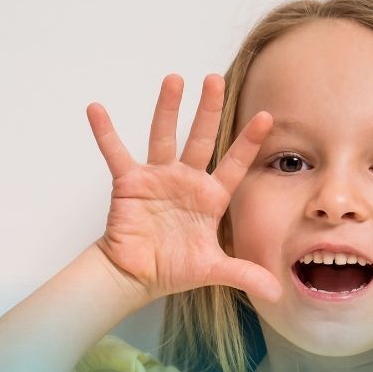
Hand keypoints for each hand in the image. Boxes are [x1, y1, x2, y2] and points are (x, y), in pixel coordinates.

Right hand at [87, 74, 280, 303]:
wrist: (135, 276)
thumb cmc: (172, 268)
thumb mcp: (212, 269)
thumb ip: (243, 273)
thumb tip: (276, 292)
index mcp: (210, 197)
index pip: (234, 165)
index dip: (248, 142)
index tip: (265, 117)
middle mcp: (186, 180)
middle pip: (200, 138)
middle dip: (208, 110)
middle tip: (215, 79)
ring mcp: (157, 178)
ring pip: (164, 136)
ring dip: (167, 108)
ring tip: (173, 79)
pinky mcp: (129, 183)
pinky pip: (116, 153)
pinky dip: (106, 132)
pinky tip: (96, 108)